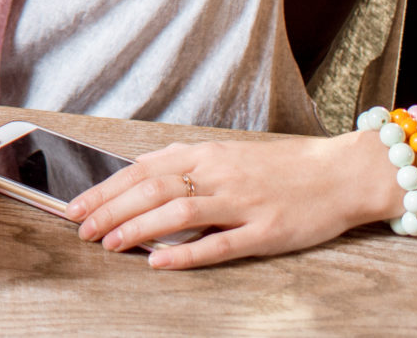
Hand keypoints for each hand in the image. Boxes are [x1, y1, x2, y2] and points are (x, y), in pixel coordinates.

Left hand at [67, 132, 395, 266]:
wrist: (340, 173)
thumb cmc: (281, 167)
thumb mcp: (227, 154)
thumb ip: (184, 161)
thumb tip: (140, 168)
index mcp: (206, 155)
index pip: (141, 170)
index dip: (105, 189)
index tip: (76, 205)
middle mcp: (219, 175)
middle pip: (152, 190)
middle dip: (110, 209)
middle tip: (81, 228)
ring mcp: (242, 204)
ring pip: (178, 213)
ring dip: (138, 228)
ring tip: (109, 243)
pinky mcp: (266, 232)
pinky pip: (219, 244)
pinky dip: (185, 253)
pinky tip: (158, 262)